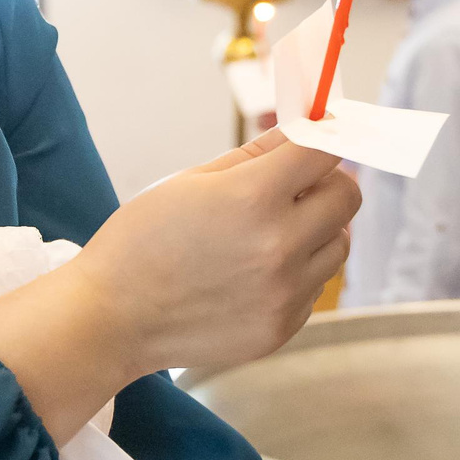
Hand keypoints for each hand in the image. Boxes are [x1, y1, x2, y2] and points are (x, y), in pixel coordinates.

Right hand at [77, 131, 359, 376]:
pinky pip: (314, 287)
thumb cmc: (141, 241)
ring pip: (338, 245)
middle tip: (300, 186)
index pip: (324, 152)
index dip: (324, 139)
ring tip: (270, 234)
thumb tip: (302, 132)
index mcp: (253, 198)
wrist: (112, 318)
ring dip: (318, 231)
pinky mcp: (282, 327)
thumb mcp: (191, 181)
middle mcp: (279, 246)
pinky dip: (297, 273)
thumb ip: (256, 155)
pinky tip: (252, 274)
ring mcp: (285, 293)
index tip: (321, 139)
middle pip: (348, 198)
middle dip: (329, 183)